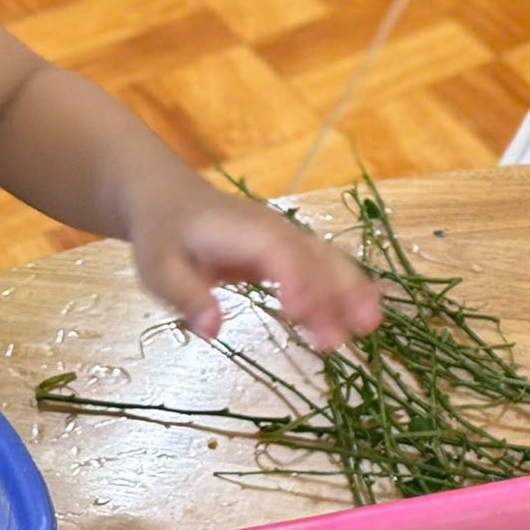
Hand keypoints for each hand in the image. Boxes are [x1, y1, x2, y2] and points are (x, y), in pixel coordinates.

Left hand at [129, 184, 382, 350]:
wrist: (172, 199)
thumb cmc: (165, 235)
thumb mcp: (159, 269)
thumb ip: (187, 297)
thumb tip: (213, 331)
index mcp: (246, 232)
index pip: (280, 255)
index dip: (297, 281)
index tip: (304, 313)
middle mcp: (277, 231)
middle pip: (316, 258)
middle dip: (339, 291)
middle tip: (360, 328)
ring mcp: (288, 239)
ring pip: (328, 261)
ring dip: (351, 292)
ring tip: (369, 326)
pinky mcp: (291, 251)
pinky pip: (324, 266)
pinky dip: (345, 287)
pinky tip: (364, 310)